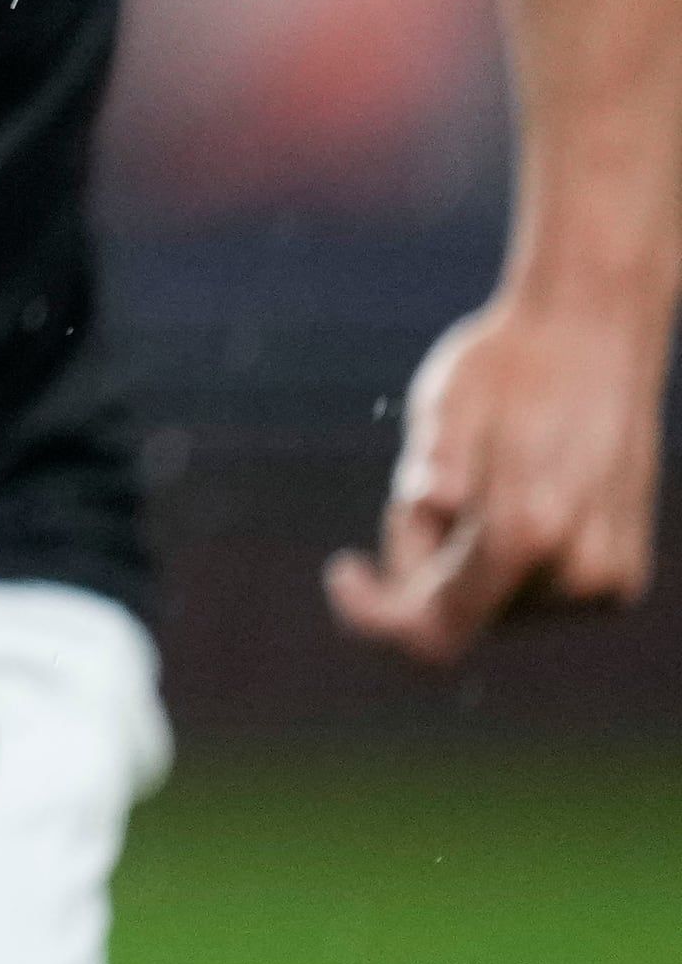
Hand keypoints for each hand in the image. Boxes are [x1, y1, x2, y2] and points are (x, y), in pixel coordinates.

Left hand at [324, 289, 667, 665]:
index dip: (377, 616)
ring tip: (486, 476)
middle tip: (433, 480)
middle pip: (459, 610)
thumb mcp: (443, 406)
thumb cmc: (507, 365)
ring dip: (467, 558)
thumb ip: (430, 475)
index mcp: (526, 533)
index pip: (434, 629)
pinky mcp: (621, 579)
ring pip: (496, 603)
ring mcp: (607, 581)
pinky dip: (508, 559)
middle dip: (425, 560)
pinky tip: (518, 492)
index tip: (342, 571)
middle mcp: (577, 572)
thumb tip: (425, 518)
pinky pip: (536, 592)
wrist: (596, 334)